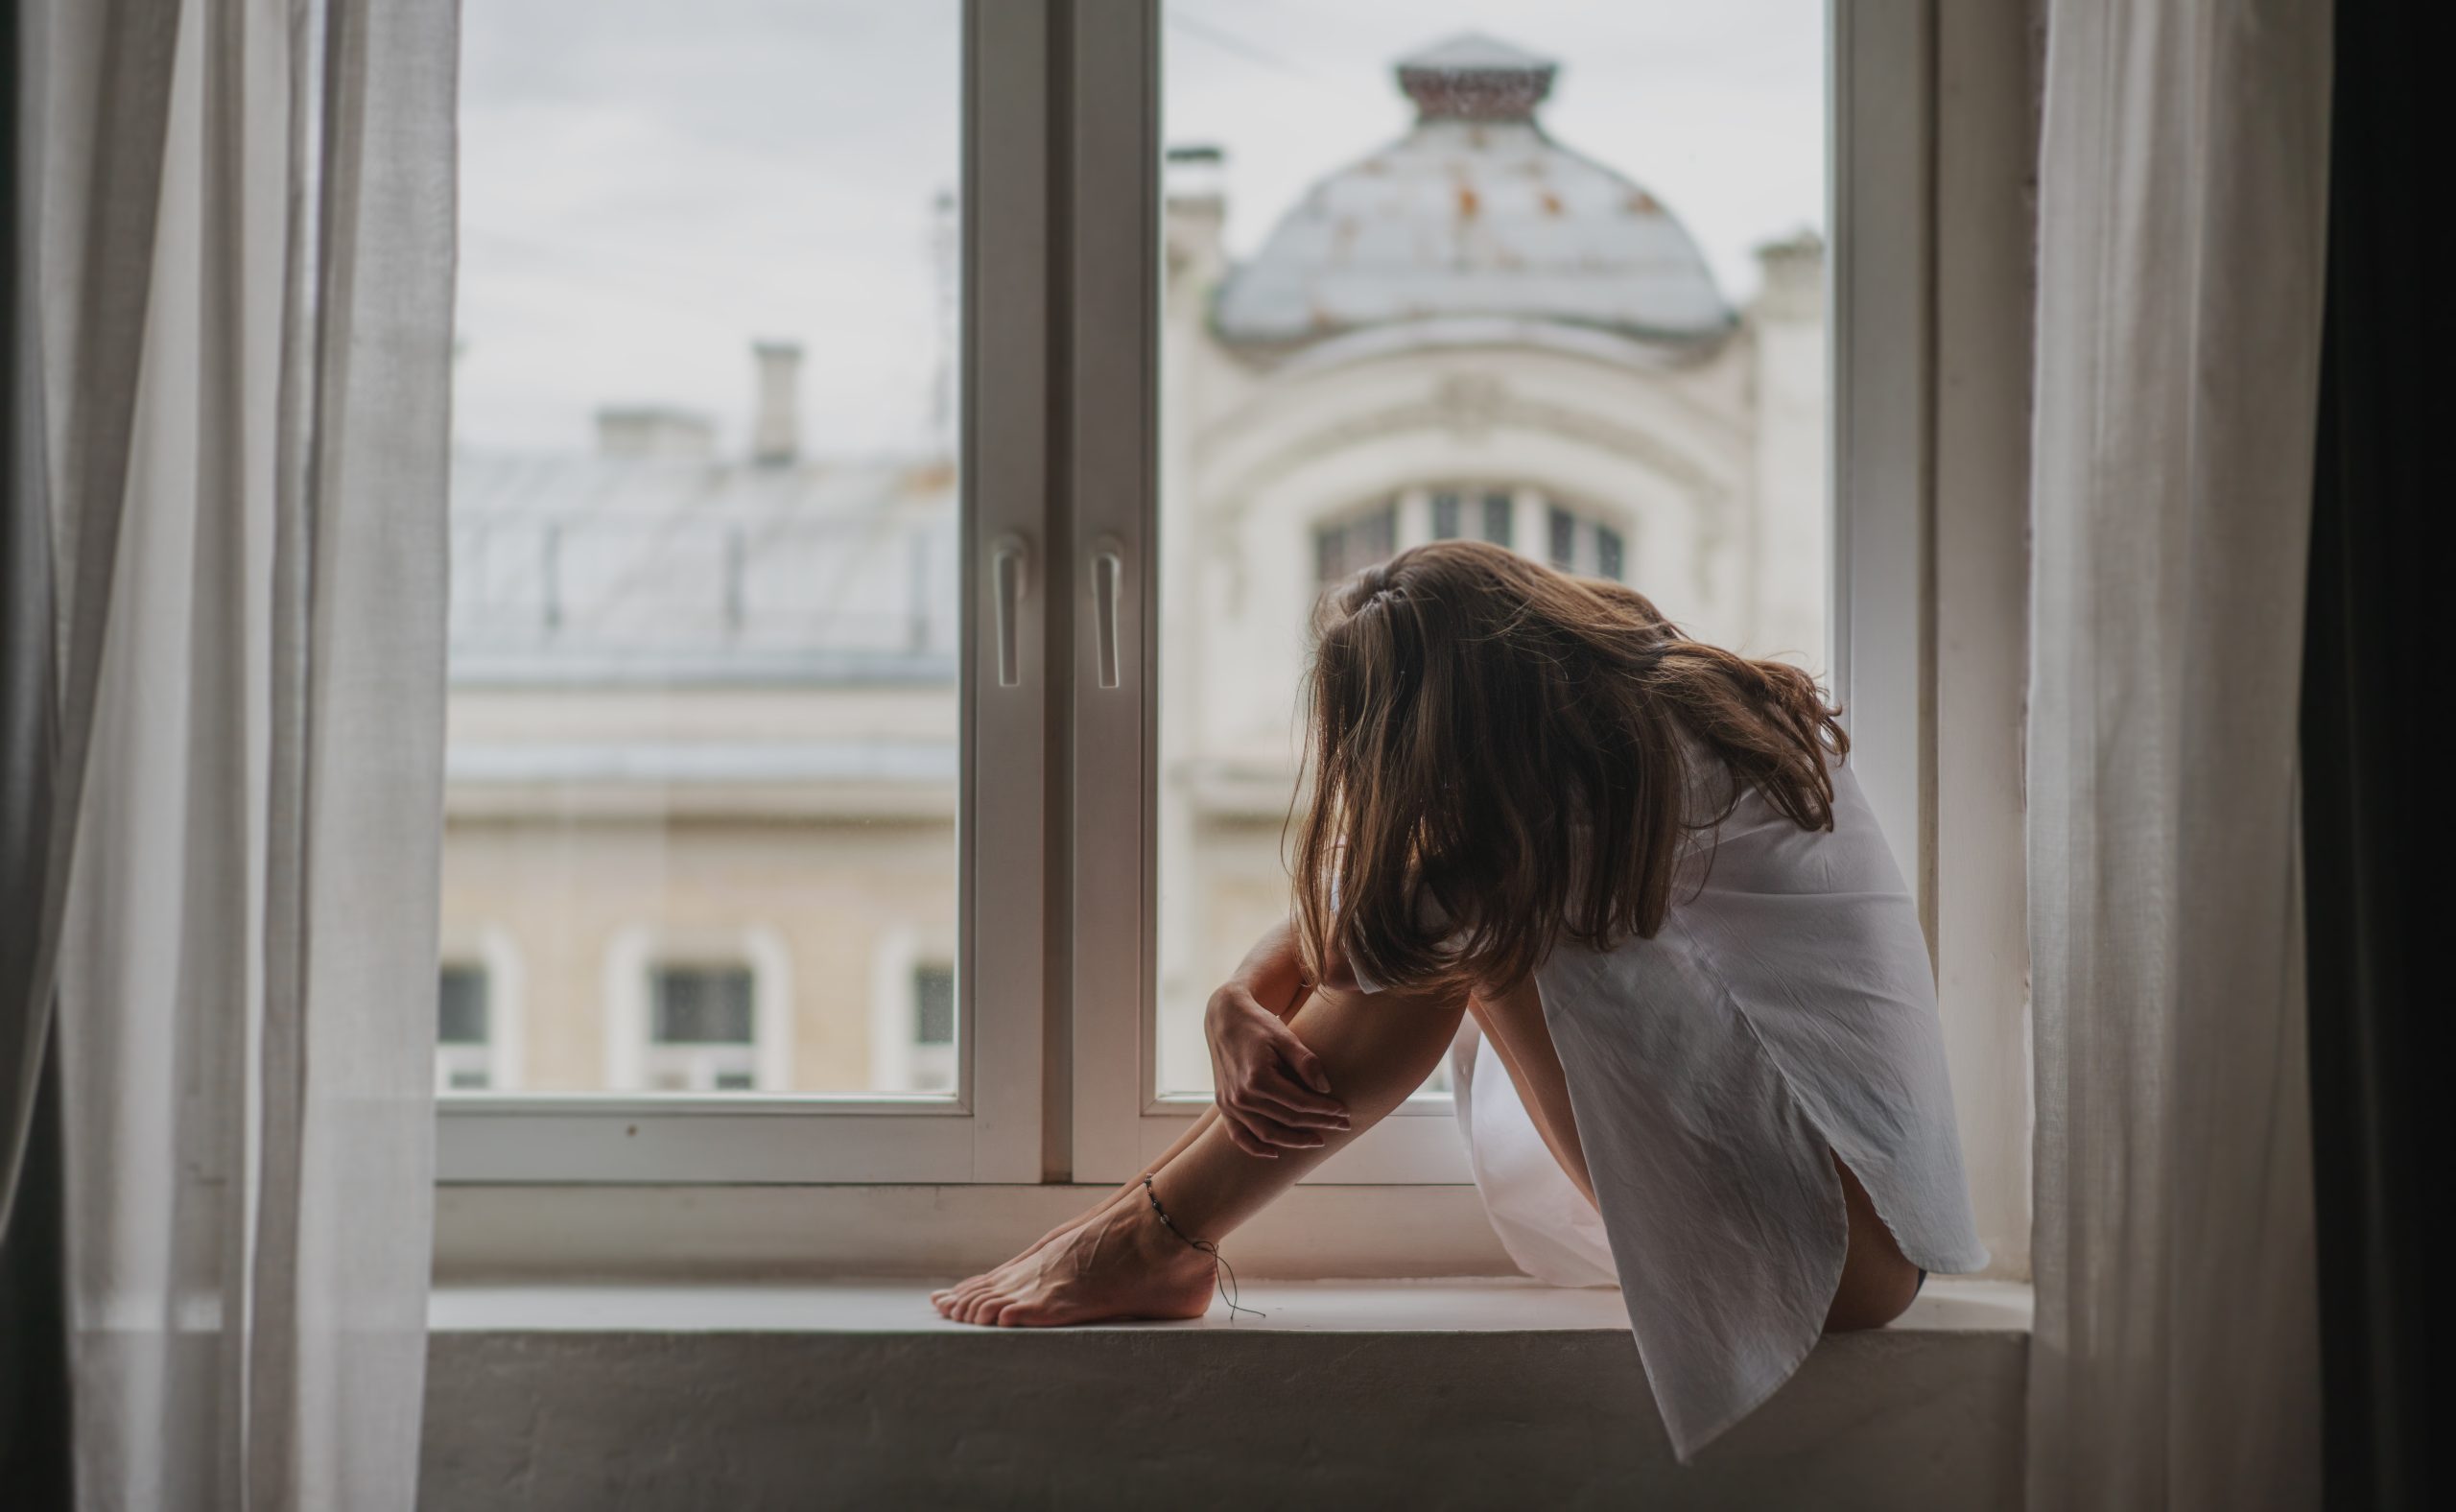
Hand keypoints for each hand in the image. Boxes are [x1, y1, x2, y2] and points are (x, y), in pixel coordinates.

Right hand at [1205, 982, 1348, 1157]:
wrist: (1224, 1017)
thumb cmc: (1257, 1024)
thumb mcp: (1285, 1036)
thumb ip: (1306, 1062)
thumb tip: (1326, 1089)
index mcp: (1257, 1078)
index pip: (1300, 1103)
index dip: (1325, 1109)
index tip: (1345, 1111)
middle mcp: (1242, 1096)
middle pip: (1287, 1120)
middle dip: (1318, 1124)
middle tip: (1343, 1126)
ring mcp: (1230, 1103)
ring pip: (1267, 1133)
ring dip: (1294, 1141)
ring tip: (1317, 1140)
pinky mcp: (1224, 1105)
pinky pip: (1239, 1135)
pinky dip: (1256, 1148)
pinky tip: (1275, 1153)